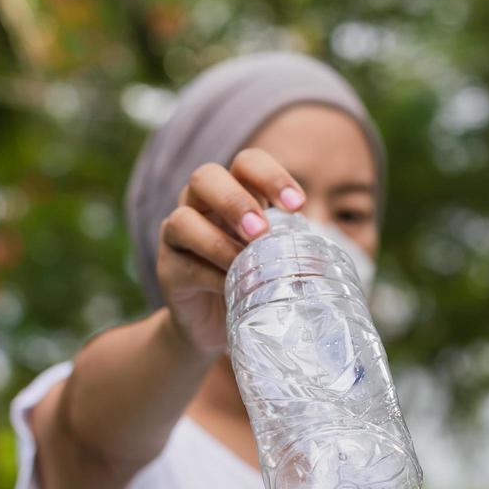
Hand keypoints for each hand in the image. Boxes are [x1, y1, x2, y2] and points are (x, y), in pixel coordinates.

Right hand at [155, 148, 306, 353]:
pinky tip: (232, 289)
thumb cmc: (252, 282)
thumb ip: (293, 251)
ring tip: (245, 262)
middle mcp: (201, 205)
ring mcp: (178, 235)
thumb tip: (320, 261)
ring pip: (183, 219)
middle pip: (205, 177)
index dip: (271, 176)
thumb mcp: (277, 261)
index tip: (297, 206)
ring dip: (219, 241)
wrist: (214, 325)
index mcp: (234, 193)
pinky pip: (183, 263)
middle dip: (235, 201)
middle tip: (261, 231)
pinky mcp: (168, 269)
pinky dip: (211, 275)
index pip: (247, 163)